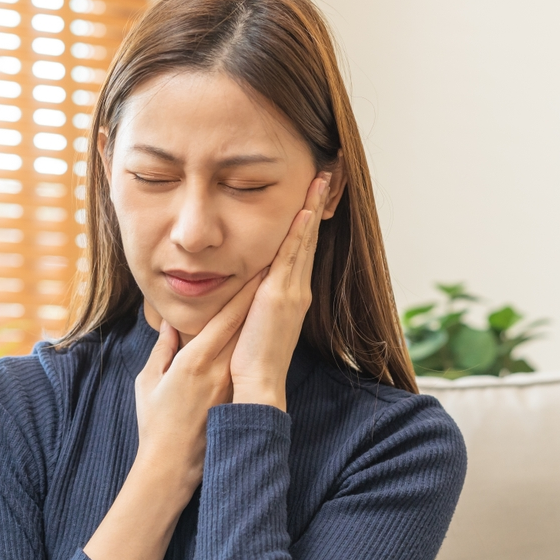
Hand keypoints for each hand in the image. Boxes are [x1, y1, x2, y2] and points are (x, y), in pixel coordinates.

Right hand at [134, 270, 265, 496]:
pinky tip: (263, 331)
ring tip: (274, 293)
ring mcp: (229, 385)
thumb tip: (169, 324)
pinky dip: (254, 344)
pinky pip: (245, 363)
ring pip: (248, 343)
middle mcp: (217, 370)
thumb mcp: (149, 381)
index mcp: (193, 362)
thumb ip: (162, 349)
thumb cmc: (154, 423)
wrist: (172, 466)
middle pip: (244, 326)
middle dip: (259, 297)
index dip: (243, 293)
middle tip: (275, 268)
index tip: (257, 270)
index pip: (224, 319)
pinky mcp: (235, 398)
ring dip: (261, 317)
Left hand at [230, 172, 330, 410]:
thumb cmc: (247, 361)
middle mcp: (296, 289)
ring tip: (321, 179)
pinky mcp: (282, 296)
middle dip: (316, 204)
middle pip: (308, 237)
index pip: (299, 248)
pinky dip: (300, 231)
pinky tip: (304, 210)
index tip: (310, 194)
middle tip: (327, 173)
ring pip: (304, 240)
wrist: (256, 385)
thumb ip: (246, 301)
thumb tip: (232, 285)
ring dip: (312, 208)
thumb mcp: (248, 322)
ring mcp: (292, 291)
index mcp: (288, 294)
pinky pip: (293, 256)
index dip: (306, 221)